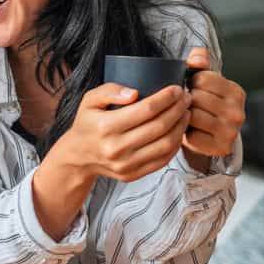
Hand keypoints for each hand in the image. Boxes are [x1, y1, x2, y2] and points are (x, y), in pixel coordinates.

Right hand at [51, 81, 191, 183]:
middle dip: (178, 109)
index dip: (166, 98)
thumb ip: (109, 90)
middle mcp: (115, 148)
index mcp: (105, 127)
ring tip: (185, 113)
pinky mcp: (132, 174)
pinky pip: (163, 160)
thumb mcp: (89, 100)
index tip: (177, 89)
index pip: (146, 110)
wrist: (78, 156)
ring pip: (166, 144)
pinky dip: (176, 144)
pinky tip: (178, 131)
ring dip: (181, 127)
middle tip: (186, 98)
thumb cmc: (87, 124)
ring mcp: (125, 164)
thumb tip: (134, 93)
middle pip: (160, 127)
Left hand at [182, 47, 245, 161]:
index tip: (193, 89)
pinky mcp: (221, 147)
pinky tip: (191, 131)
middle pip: (197, 97)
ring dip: (185, 116)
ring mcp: (231, 131)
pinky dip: (186, 134)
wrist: (207, 137)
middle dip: (187, 100)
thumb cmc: (203, 105)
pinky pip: (192, 136)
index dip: (192, 82)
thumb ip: (199, 63)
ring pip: (193, 115)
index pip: (203, 78)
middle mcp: (238, 112)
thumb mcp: (203, 82)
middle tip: (189, 106)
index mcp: (236, 92)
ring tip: (189, 117)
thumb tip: (196, 57)